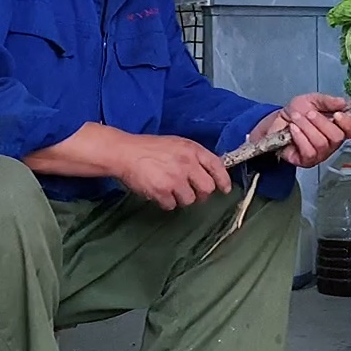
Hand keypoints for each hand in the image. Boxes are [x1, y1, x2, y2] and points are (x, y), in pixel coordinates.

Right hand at [111, 133, 231, 209]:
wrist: (125, 153)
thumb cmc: (149, 148)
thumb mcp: (176, 144)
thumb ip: (193, 157)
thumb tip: (209, 173)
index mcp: (192, 149)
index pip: (217, 166)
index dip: (223, 180)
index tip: (225, 189)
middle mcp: (187, 163)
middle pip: (207, 188)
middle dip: (202, 194)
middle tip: (192, 193)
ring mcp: (175, 178)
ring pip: (190, 200)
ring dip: (181, 199)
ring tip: (169, 189)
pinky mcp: (162, 191)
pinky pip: (172, 205)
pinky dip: (166, 202)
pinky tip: (158, 193)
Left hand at [252, 93, 350, 168]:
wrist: (276, 122)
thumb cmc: (295, 113)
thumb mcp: (312, 100)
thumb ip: (327, 101)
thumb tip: (342, 102)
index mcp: (338, 127)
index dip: (348, 123)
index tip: (337, 114)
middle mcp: (332, 143)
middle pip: (337, 137)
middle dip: (321, 122)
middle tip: (309, 114)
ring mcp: (320, 154)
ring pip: (321, 143)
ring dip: (306, 127)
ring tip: (296, 119)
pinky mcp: (306, 161)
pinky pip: (309, 152)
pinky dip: (300, 137)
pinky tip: (293, 129)